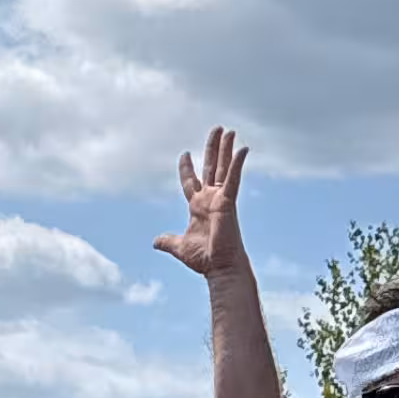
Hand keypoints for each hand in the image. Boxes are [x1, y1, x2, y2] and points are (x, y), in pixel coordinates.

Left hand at [153, 124, 249, 285]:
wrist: (219, 268)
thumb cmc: (204, 259)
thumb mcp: (179, 247)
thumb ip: (168, 241)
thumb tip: (155, 242)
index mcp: (198, 206)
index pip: (191, 181)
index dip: (187, 167)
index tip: (185, 154)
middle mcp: (211, 199)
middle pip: (211, 167)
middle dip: (213, 148)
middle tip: (217, 129)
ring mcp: (221, 199)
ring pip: (223, 168)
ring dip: (226, 149)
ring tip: (228, 130)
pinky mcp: (229, 202)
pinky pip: (234, 179)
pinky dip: (238, 164)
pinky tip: (243, 149)